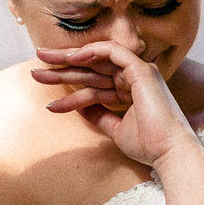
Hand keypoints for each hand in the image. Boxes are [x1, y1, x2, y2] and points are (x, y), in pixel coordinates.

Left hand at [32, 42, 197, 168]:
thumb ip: (100, 116)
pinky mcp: (141, 70)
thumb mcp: (116, 130)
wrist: (168, 152)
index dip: (69, 87)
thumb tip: (81, 109)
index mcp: (128, 91)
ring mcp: (138, 72)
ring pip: (97, 59)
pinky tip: (71, 57)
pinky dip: (92, 52)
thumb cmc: (148, 145)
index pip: (93, 84)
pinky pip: (113, 52)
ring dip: (68, 59)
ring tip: (42, 61)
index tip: (45, 92)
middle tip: (36, 67)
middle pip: (91, 69)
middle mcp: (132, 78)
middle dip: (62, 66)